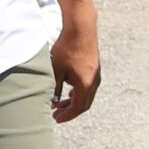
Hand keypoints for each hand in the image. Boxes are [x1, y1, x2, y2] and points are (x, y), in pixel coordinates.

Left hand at [48, 5, 101, 122]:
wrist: (81, 29)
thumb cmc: (67, 48)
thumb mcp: (56, 71)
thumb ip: (55, 88)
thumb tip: (52, 101)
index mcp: (85, 85)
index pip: (78, 107)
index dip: (67, 116)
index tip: (56, 119)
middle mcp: (94, 82)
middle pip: (84, 104)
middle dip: (70, 110)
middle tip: (56, 114)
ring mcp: (96, 75)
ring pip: (86, 95)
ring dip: (74, 101)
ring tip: (60, 103)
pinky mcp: (94, 68)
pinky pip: (88, 86)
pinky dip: (78, 92)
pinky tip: (69, 90)